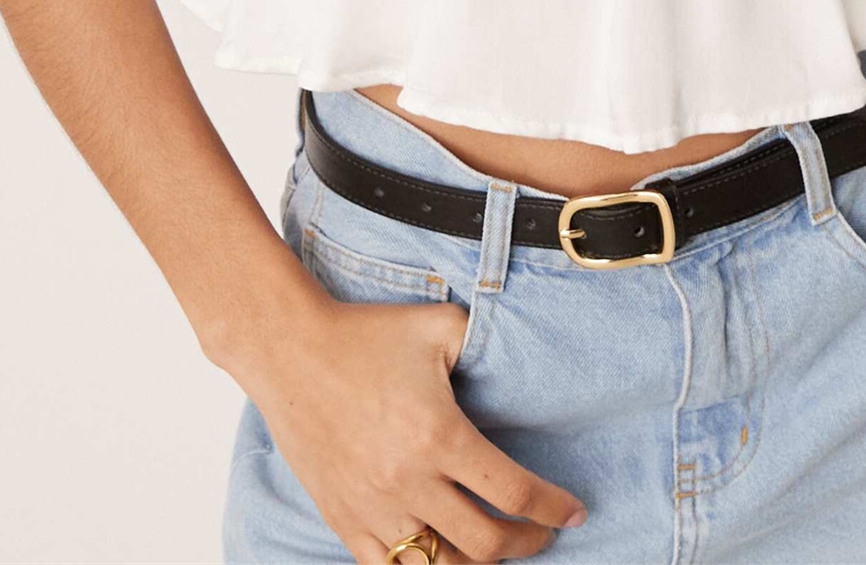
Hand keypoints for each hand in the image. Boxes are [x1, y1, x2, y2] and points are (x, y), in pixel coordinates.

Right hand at [245, 294, 586, 562]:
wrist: (291, 350)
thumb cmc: (366, 334)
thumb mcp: (438, 325)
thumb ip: (482, 342)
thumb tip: (513, 355)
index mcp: (440, 435)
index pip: (513, 493)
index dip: (552, 509)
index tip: (574, 512)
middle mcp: (410, 482)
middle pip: (486, 544)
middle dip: (526, 543)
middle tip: (542, 534)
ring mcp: (374, 508)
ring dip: (478, 563)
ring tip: (495, 547)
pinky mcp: (344, 519)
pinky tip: (441, 557)